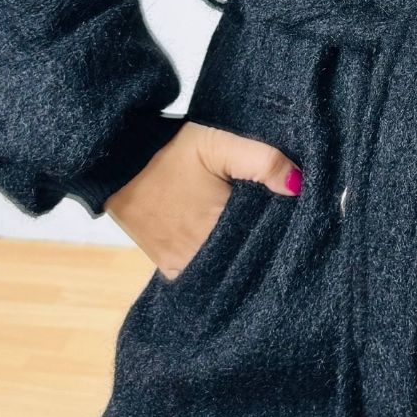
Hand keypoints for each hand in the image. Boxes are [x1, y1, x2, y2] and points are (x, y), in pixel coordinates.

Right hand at [103, 120, 302, 280]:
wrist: (118, 161)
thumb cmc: (170, 151)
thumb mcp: (219, 143)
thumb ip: (262, 161)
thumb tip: (299, 185)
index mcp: (218, 231)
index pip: (265, 245)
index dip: (283, 234)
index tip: (298, 222)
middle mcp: (199, 257)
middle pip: (246, 260)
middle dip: (264, 248)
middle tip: (279, 228)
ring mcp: (182, 265)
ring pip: (225, 270)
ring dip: (241, 257)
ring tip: (255, 236)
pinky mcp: (168, 266)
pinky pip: (201, 273)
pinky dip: (217, 265)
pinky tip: (231, 250)